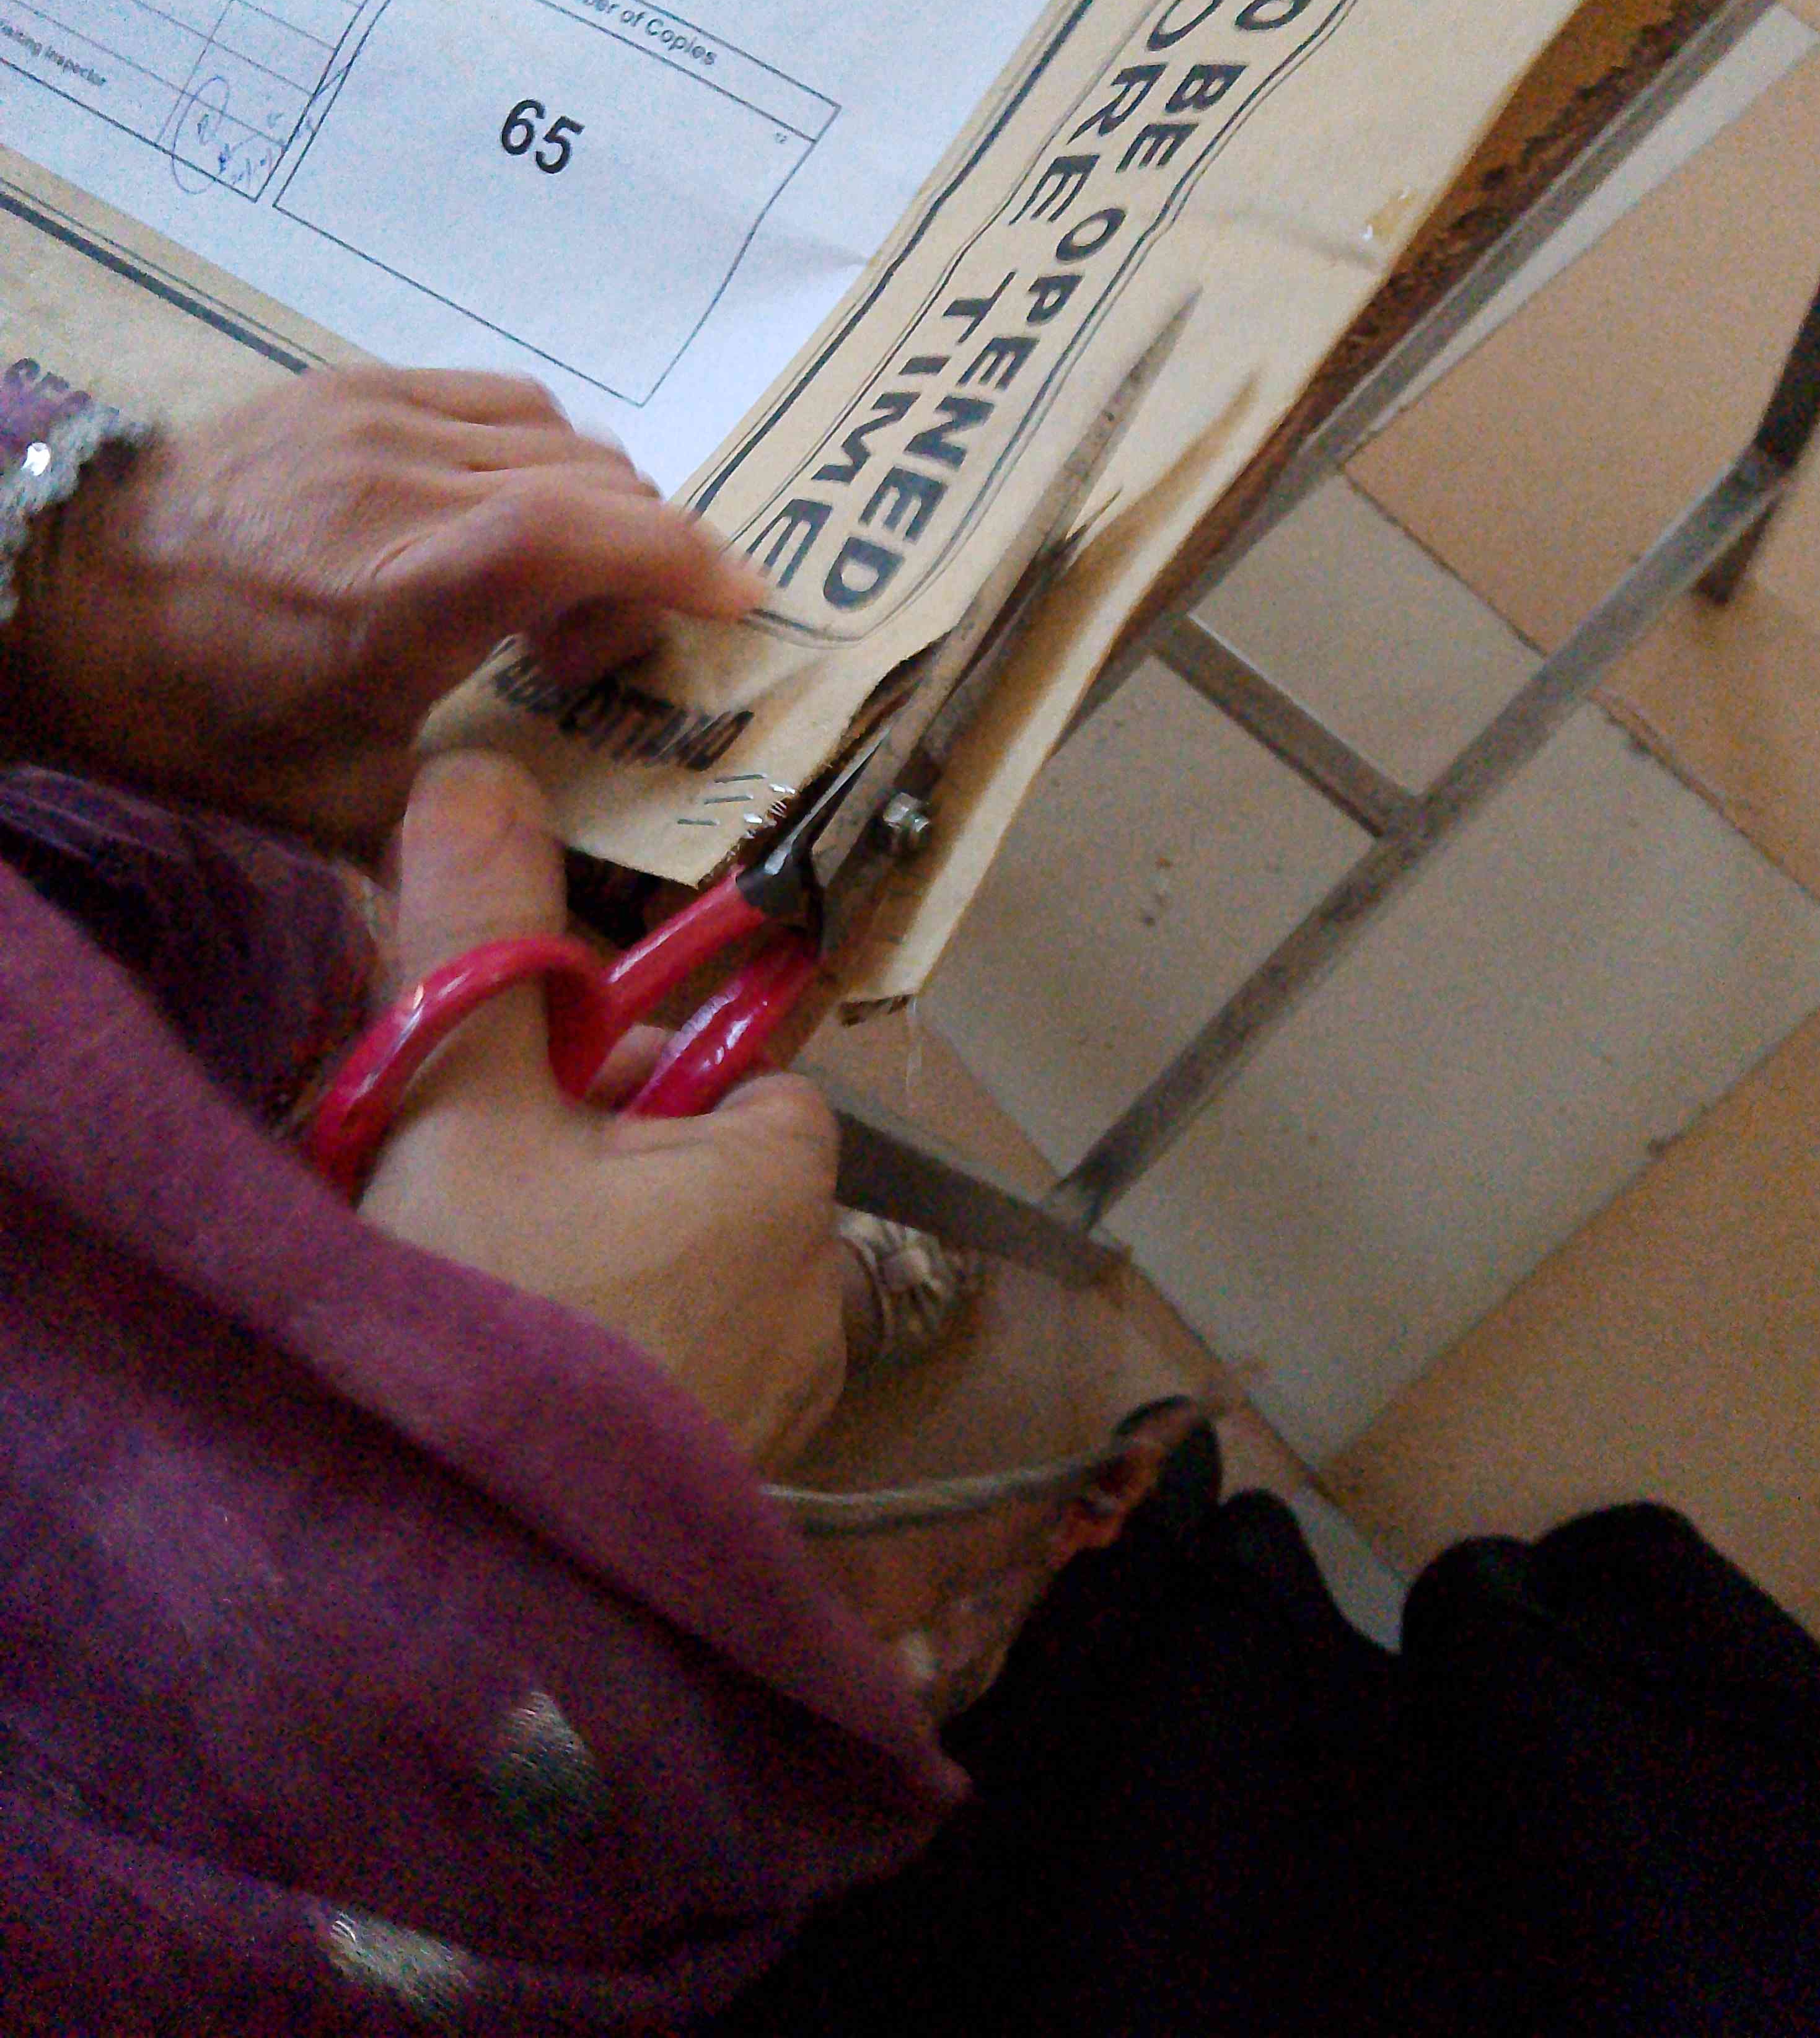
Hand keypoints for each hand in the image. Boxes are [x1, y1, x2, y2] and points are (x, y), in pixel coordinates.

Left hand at [0, 367, 761, 850]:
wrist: (54, 601)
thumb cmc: (198, 716)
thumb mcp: (334, 806)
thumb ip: (467, 833)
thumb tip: (563, 895)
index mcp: (416, 585)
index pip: (594, 533)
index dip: (687, 561)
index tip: (738, 602)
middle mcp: (411, 479)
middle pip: (597, 484)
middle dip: (638, 562)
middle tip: (586, 654)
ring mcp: (380, 416)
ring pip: (558, 436)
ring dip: (592, 507)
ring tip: (540, 586)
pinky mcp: (351, 386)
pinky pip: (497, 402)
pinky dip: (533, 457)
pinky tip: (493, 517)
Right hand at [359, 752, 845, 1468]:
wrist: (478, 1605)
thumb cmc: (498, 1328)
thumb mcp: (463, 1111)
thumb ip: (476, 939)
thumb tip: (476, 764)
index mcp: (785, 1184)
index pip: (731, 1067)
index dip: (621, 1064)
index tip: (520, 1100)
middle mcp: (811, 1299)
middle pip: (691, 1169)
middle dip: (579, 1167)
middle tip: (458, 1200)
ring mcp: (770, 1414)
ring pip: (666, 1279)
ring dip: (572, 1267)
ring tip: (459, 1294)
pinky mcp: (718, 1497)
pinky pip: (657, 1378)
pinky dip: (589, 1361)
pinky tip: (496, 1379)